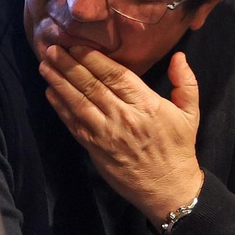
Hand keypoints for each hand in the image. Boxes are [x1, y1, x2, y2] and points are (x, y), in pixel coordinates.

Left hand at [39, 46, 204, 225]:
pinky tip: (50, 93)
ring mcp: (106, 134)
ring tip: (44, 66)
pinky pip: (74, 124)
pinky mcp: (95, 149)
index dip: (93, 59)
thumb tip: (179, 55)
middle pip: (91, 86)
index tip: (76, 45)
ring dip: (59, 83)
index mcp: (147, 105)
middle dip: (69, 65)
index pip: (116, 76)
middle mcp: (124, 117)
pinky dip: (60, 108)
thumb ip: (185, 82)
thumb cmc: (178, 148)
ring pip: (78, 103)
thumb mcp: (190, 113)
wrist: (168, 188)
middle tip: (51, 48)